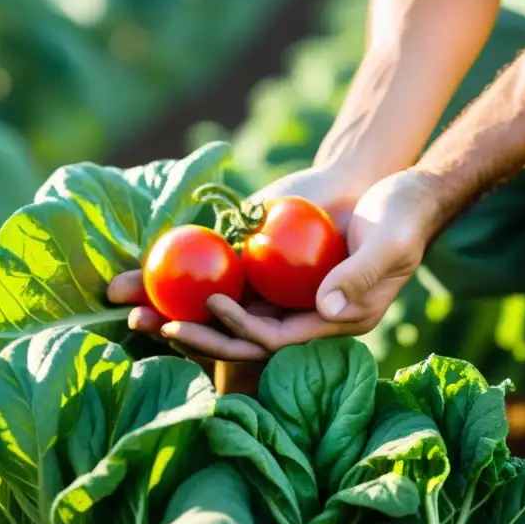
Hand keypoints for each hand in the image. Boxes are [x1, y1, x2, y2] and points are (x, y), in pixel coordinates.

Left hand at [159, 169, 442, 359]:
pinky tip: (145, 260)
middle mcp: (296, 309)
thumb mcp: (389, 245)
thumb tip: (325, 308)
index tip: (212, 310)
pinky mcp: (261, 254)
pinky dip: (184, 263)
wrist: (391, 184)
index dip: (241, 331)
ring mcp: (275, 282)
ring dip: (171, 302)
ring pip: (217, 301)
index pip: (275, 339)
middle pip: (234, 331)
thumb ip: (359, 277)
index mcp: (329, 320)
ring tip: (123, 299)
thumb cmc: (401, 217)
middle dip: (189, 330)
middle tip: (145, 322)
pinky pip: (219, 264)